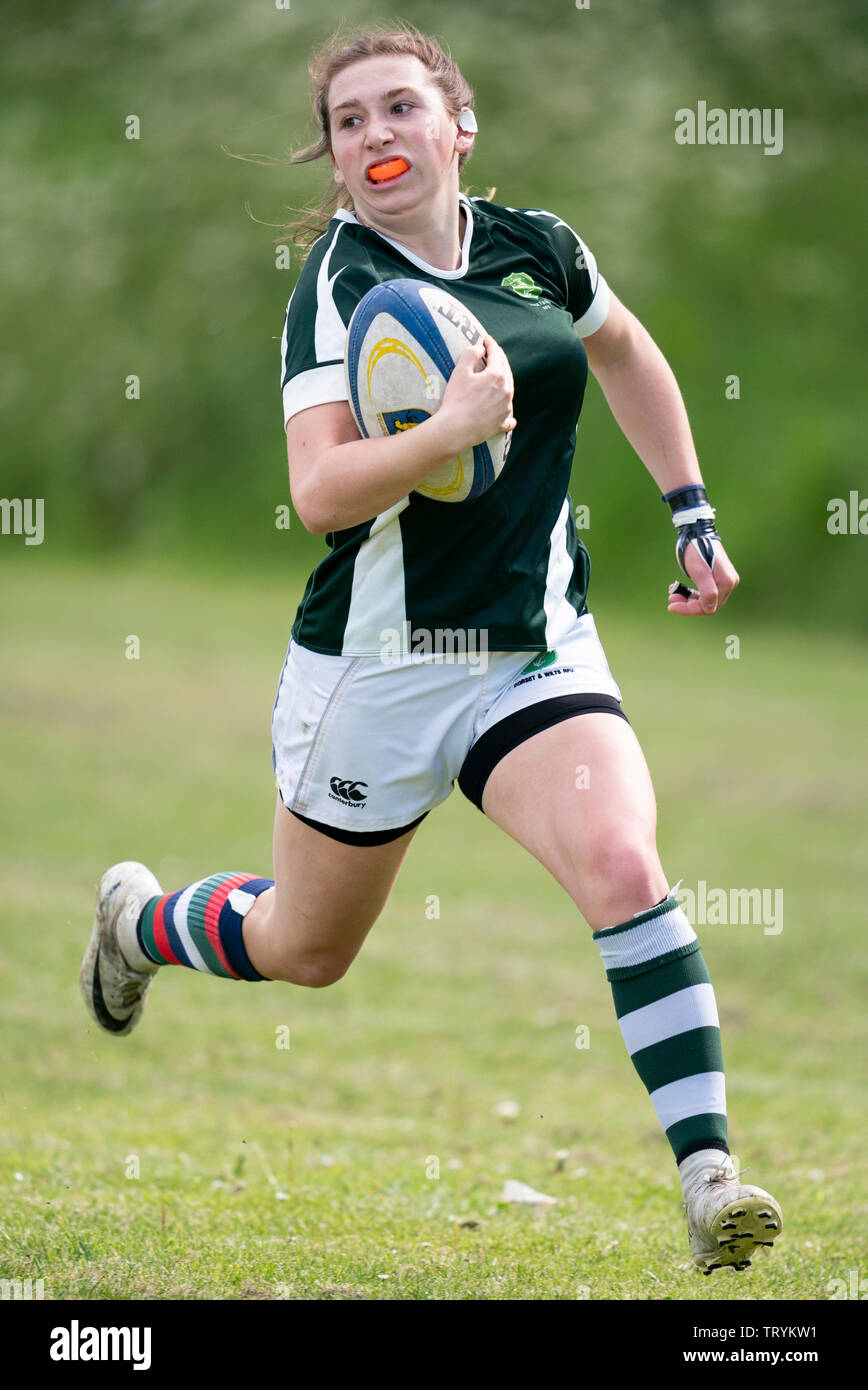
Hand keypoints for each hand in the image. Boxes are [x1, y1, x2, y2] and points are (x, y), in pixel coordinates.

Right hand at [437, 333, 515, 455]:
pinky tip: (508, 415)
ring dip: (504, 382)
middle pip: (506, 371)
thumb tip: (480, 348)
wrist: (456, 430)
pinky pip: (508, 417)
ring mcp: (506, 408)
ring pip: (508, 391)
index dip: (491, 344)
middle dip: (499, 360)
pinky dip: (507, 413)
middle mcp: (506, 391)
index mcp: (497, 376)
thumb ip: (471, 354)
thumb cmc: (456, 400)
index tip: (486, 339)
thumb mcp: (460, 371)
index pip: (497, 355)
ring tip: (498, 378)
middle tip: (493, 354)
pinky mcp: (502, 423)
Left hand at [667, 538, 738, 615]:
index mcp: (726, 582)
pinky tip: (679, 588)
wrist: (696, 532)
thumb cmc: (696, 550)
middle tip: (671, 598)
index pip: (708, 606)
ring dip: (689, 599)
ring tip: (673, 593)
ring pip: (706, 600)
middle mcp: (729, 583)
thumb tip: (711, 609)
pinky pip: (705, 592)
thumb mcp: (699, 571)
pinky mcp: (718, 577)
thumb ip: (707, 591)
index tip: (671, 606)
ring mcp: (725, 580)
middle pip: (708, 605)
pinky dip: (692, 593)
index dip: (689, 609)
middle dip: (688, 605)